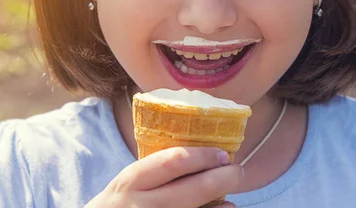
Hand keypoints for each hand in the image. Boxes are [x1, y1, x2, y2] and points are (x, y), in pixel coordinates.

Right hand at [85, 146, 242, 207]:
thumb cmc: (117, 206)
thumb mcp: (128, 184)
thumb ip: (154, 172)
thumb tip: (200, 159)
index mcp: (131, 182)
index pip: (174, 162)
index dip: (204, 156)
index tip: (223, 153)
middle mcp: (141, 205)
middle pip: (192, 191)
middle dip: (222, 179)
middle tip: (238, 172)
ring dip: (221, 207)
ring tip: (231, 199)